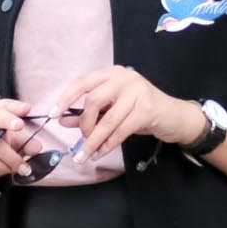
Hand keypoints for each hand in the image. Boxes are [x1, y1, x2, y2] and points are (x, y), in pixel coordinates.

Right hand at [0, 98, 32, 186]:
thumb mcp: (13, 147)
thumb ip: (25, 144)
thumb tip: (37, 146)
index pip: (4, 104)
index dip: (15, 106)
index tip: (27, 109)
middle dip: (7, 120)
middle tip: (20, 126)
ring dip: (9, 156)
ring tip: (21, 166)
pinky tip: (6, 169)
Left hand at [57, 67, 203, 163]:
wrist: (173, 116)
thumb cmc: (140, 110)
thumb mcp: (112, 109)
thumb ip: (88, 112)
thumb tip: (63, 120)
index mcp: (112, 73)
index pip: (83, 82)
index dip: (65, 98)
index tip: (53, 114)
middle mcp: (124, 78)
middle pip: (93, 100)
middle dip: (84, 123)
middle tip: (82, 139)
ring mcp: (137, 92)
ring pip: (108, 120)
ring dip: (94, 140)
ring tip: (85, 154)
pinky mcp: (146, 110)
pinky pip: (120, 130)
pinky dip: (108, 144)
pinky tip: (100, 152)